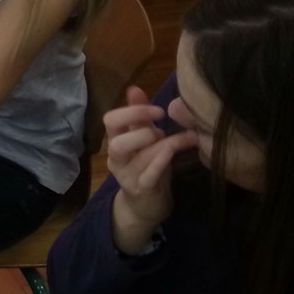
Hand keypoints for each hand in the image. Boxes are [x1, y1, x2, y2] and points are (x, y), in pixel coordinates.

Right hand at [103, 85, 197, 230]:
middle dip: (143, 132)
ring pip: (139, 157)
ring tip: (183, 140)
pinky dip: (160, 162)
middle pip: (117, 142)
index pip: (110, 120)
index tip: (159, 112)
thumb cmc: (148, 167)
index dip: (133, 112)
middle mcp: (116, 159)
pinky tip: (172, 153)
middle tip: (163, 131)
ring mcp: (127, 176)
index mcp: (115, 141)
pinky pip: (148, 176)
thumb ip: (139, 116)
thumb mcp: (144, 140)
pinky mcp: (142, 191)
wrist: (145, 206)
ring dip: (164, 145)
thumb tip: (134, 88)